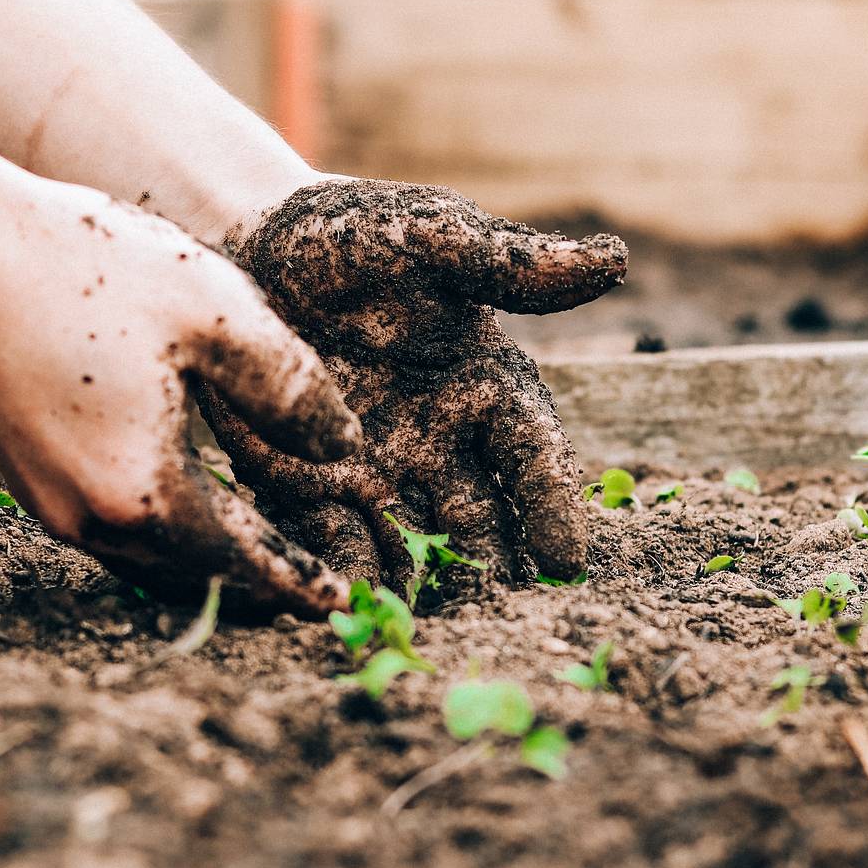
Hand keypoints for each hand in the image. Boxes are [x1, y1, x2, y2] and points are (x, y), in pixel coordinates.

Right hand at [0, 173, 360, 615]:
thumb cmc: (85, 268)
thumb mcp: (217, 314)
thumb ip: (291, 391)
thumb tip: (344, 449)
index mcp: (145, 492)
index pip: (245, 563)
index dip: (299, 583)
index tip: (341, 604)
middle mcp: (92, 520)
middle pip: (197, 576)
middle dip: (259, 584)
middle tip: (311, 587)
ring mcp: (51, 505)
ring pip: (153, 562)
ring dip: (212, 564)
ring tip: (262, 554)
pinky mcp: (29, 480)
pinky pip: (116, 533)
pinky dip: (168, 535)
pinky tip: (192, 506)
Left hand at [198, 179, 625, 589]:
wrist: (253, 246)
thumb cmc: (354, 236)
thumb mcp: (430, 237)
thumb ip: (508, 263)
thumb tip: (614, 260)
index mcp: (485, 388)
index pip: (531, 455)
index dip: (551, 504)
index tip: (566, 561)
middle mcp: (440, 443)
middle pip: (480, 519)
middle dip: (493, 569)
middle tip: (503, 619)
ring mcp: (377, 471)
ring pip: (413, 544)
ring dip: (424, 587)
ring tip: (430, 632)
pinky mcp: (310, 486)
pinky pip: (335, 540)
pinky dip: (346, 573)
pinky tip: (350, 608)